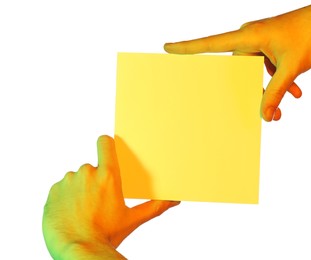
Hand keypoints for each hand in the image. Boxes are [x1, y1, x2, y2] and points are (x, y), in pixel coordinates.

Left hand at [42, 135, 179, 258]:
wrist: (78, 250)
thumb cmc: (106, 235)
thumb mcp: (132, 219)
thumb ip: (154, 206)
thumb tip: (175, 201)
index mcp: (108, 176)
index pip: (105, 142)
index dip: (106, 144)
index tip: (107, 150)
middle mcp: (86, 173)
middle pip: (92, 167)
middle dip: (95, 180)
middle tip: (98, 200)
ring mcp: (68, 181)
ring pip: (77, 178)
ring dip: (80, 188)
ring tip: (84, 209)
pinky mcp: (54, 191)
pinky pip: (62, 188)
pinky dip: (66, 197)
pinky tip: (71, 212)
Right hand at [164, 1, 310, 120]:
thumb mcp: (292, 67)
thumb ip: (276, 92)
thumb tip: (267, 115)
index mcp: (248, 36)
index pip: (210, 43)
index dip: (187, 47)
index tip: (168, 47)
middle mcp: (250, 37)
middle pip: (238, 69)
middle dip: (252, 90)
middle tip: (266, 111)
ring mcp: (261, 40)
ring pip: (254, 70)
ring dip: (269, 87)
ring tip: (284, 103)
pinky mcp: (271, 44)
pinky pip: (267, 65)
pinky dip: (278, 79)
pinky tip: (293, 92)